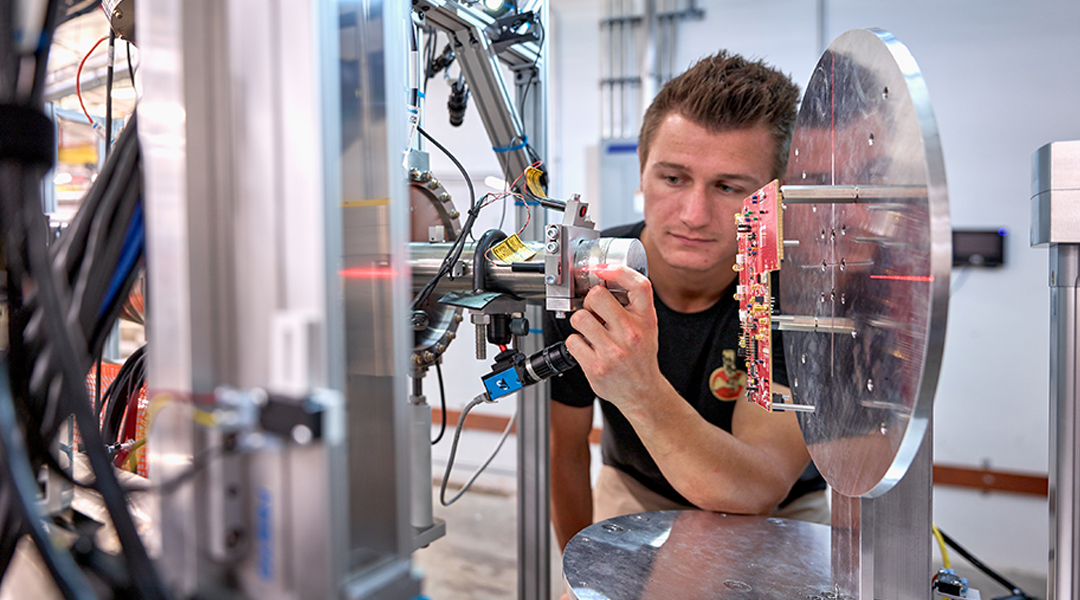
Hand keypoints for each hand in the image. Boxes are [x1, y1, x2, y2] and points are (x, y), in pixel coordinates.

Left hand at [565, 265, 664, 411]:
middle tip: (594, 310)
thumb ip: (632, 303)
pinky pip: (573, 341)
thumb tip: (605, 278)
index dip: (618, 271)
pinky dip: (576, 343)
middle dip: (590, 300)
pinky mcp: (596, 367)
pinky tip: (588, 347)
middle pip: (597, 296)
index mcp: (646, 320)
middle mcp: (631, 334)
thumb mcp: (648, 325)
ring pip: (579, 318)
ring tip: (590, 330)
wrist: (642, 392)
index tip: (603, 270)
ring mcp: (613, 352)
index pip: (638, 285)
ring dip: (580, 321)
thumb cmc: (641, 356)